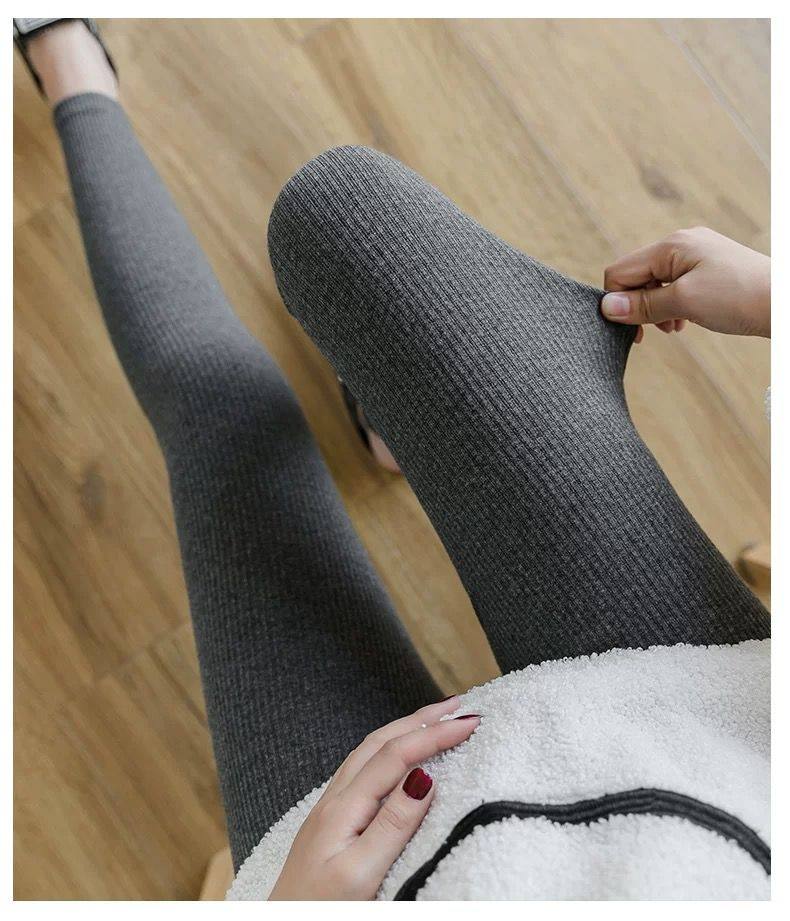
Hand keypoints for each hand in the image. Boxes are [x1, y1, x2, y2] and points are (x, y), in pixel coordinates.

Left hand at [268, 697, 478, 899]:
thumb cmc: (319, 910)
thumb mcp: (360, 873)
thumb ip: (392, 826)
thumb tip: (424, 778)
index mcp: (343, 807)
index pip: (396, 755)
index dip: (433, 734)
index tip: (469, 722)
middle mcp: (335, 799)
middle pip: (381, 741)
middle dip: (421, 718)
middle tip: (458, 705)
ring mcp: (331, 808)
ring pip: (370, 750)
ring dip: (405, 728)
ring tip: (434, 718)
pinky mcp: (333, 822)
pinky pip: (364, 768)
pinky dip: (390, 749)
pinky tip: (398, 756)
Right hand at [601, 227, 769, 340]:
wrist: (785, 303)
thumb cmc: (739, 297)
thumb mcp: (683, 302)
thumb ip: (642, 304)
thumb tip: (607, 308)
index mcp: (671, 245)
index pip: (621, 271)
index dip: (617, 301)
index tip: (629, 329)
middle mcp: (681, 244)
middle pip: (637, 277)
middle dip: (639, 306)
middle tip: (650, 332)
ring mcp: (696, 255)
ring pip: (655, 284)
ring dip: (656, 309)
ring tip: (673, 327)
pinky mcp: (708, 269)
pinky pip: (675, 286)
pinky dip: (672, 306)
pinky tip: (683, 321)